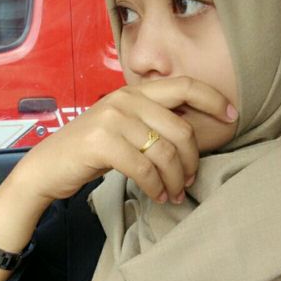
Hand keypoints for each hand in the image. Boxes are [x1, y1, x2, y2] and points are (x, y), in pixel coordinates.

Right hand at [11, 76, 237, 205]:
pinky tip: (157, 195)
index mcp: (135, 91)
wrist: (48, 166)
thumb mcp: (123, 126)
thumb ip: (152, 121)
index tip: (232, 116)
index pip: (185, 85)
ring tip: (174, 193)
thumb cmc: (91, 150)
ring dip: (175, 179)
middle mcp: (125, 99)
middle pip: (181, 128)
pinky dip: (156, 187)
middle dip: (192, 160)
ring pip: (165, 152)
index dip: (214, 99)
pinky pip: (145, 168)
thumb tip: (193, 134)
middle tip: (189, 180)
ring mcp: (112, 118)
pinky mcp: (101, 142)